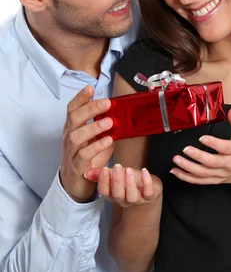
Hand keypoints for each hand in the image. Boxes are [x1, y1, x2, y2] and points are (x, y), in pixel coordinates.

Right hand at [59, 85, 113, 202]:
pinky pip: (83, 155)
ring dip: (93, 127)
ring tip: (109, 122)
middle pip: (74, 118)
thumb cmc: (87, 159)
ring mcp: (70, 152)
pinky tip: (108, 141)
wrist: (76, 184)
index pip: (72, 109)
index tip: (90, 88)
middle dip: (90, 109)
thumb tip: (120, 113)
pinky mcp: (76, 166)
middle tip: (107, 103)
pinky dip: (96, 147)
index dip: (80, 98)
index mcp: (73, 128)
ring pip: (76, 136)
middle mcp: (69, 138)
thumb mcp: (96, 139)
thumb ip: (105, 127)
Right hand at [86, 164, 162, 207]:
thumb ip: (101, 174)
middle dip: (116, 181)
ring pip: (131, 196)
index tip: (104, 169)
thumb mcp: (115, 175)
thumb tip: (86, 173)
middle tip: (117, 166)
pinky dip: (147, 182)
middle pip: (117, 194)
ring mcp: (137, 200)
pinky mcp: (150, 197)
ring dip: (129, 183)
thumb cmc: (129, 180)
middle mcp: (124, 200)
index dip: (103, 182)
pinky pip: (149, 193)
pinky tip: (145, 171)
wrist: (149, 188)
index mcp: (113, 194)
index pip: (104, 192)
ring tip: (128, 169)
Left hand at [170, 108, 230, 185]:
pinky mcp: (214, 180)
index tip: (202, 138)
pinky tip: (176, 171)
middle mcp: (227, 164)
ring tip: (176, 160)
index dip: (213, 143)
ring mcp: (220, 173)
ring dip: (188, 168)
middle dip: (197, 157)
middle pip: (211, 162)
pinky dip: (186, 177)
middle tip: (185, 149)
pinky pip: (199, 181)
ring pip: (203, 173)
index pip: (224, 148)